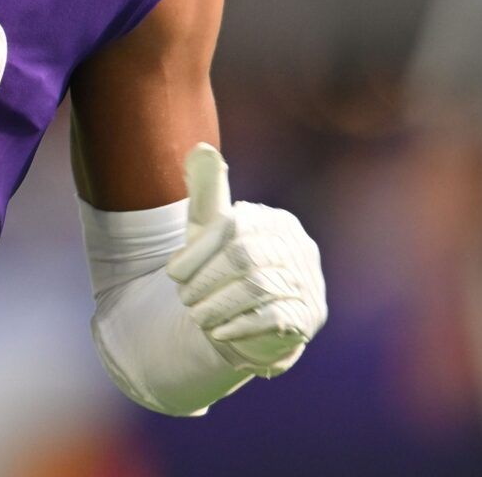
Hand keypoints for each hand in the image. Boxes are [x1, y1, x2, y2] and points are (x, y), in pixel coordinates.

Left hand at [165, 143, 326, 376]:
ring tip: (196, 317)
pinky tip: (218, 333)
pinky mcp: (309, 316)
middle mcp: (299, 248)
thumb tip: (201, 148)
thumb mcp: (211, 229)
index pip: (233, 228)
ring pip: (256, 289)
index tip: (172, 274)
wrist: (250, 323)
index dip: (197, 252)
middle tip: (184, 299)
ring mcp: (308, 282)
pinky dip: (240, 326)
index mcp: (276, 222)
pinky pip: (274, 318)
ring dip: (218, 305)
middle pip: (244, 258)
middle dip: (206, 281)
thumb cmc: (226, 268)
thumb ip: (207, 190)